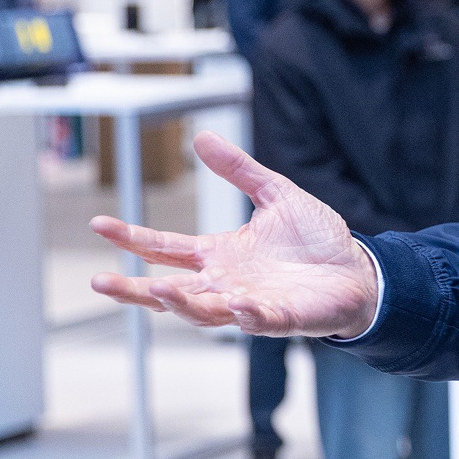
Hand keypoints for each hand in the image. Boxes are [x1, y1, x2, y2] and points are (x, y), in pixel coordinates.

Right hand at [89, 131, 379, 338]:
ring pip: (204, 311)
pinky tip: (235, 304)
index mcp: (220, 254)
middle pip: (170, 290)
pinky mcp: (280, 318)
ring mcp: (250, 304)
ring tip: (157, 291)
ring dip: (181, 303)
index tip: (99, 223)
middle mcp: (226, 283)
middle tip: (99, 282)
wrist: (359, 271)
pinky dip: (245, 315)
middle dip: (134, 289)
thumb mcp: (275, 194)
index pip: (166, 248)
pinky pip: (258, 320)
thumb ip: (239, 170)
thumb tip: (202, 138)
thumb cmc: (316, 240)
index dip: (133, 238)